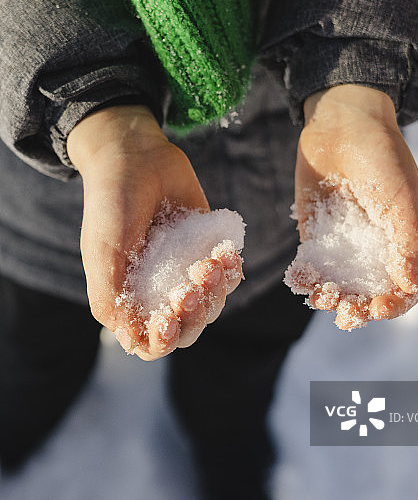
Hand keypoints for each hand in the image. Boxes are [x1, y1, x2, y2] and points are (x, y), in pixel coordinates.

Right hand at [67, 105, 241, 358]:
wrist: (137, 157)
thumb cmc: (111, 204)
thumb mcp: (104, 253)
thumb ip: (111, 299)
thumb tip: (131, 342)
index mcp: (129, 298)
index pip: (152, 342)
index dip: (164, 341)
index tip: (168, 319)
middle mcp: (158, 290)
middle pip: (189, 329)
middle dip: (195, 315)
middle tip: (191, 286)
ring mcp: (185, 271)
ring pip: (212, 306)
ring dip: (215, 290)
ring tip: (210, 260)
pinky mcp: (208, 250)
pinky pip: (229, 276)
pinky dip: (232, 270)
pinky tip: (226, 250)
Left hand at [294, 84, 417, 328]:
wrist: (341, 122)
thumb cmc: (381, 155)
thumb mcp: (402, 195)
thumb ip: (409, 240)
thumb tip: (410, 285)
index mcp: (403, 243)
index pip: (402, 289)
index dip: (391, 305)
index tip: (374, 309)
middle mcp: (375, 248)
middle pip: (368, 294)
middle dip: (356, 309)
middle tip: (342, 313)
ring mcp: (344, 242)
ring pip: (338, 285)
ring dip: (328, 297)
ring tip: (316, 295)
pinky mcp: (316, 232)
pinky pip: (311, 265)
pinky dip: (305, 277)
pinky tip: (299, 278)